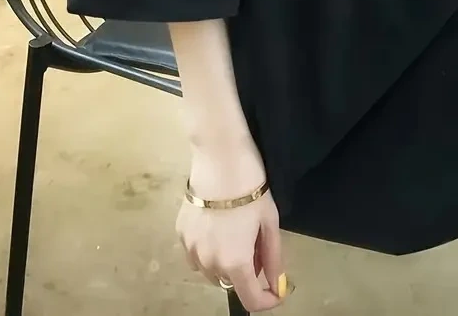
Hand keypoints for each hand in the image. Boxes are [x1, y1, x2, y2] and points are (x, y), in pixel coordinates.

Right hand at [176, 146, 287, 311]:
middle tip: (256, 242)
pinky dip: (209, 249)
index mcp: (235, 262)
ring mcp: (191, 249)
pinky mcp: (180, 233)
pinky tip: (217, 225)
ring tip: (236, 231)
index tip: (277, 290)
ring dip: (225, 262)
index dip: (267, 299)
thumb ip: (272, 257)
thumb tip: (276, 282)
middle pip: (231, 282)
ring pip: (212, 270)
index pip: (251, 300)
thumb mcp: (270, 222)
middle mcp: (209, 263)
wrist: (220, 156)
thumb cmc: (251, 186)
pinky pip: (197, 253)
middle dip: (246, 271)